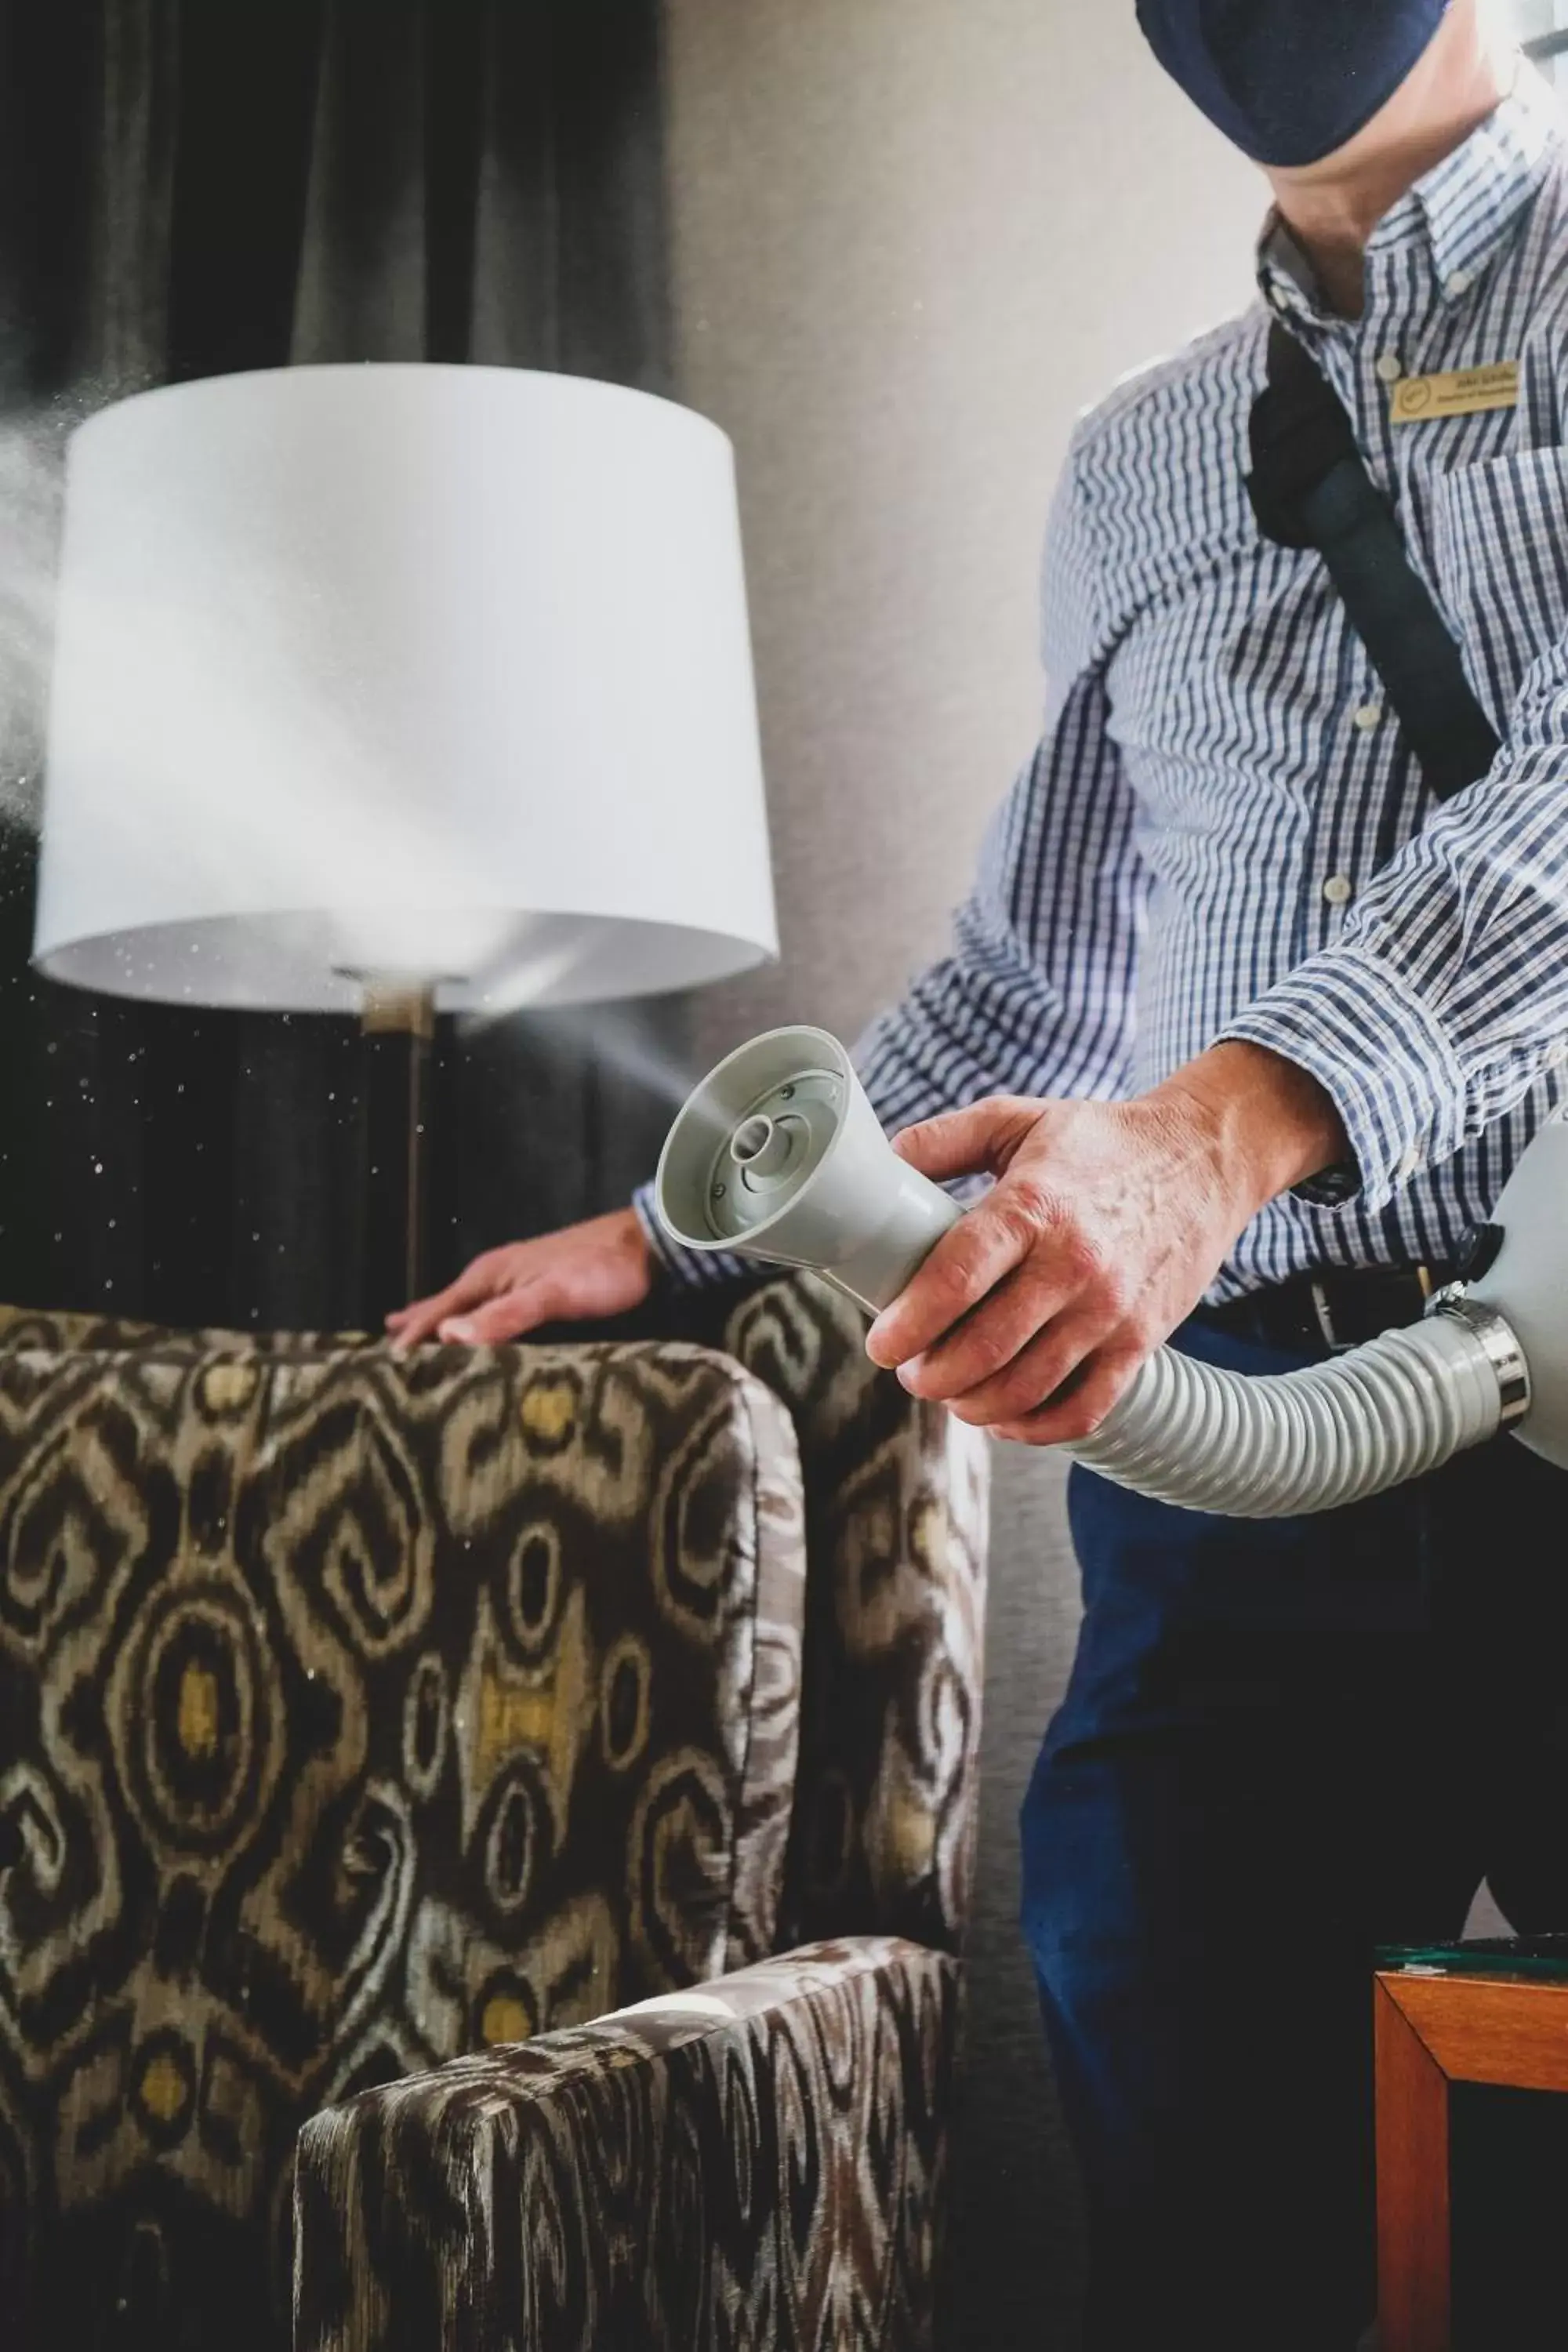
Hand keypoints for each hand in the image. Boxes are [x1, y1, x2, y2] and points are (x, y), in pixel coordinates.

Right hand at [386, 1207, 653, 1348]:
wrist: (645, 1244)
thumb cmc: (601, 1270)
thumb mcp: (552, 1295)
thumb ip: (504, 1317)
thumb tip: (448, 1337)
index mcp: (489, 1276)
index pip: (436, 1312)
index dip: (411, 1339)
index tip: (386, 1368)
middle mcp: (494, 1275)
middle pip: (443, 1304)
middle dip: (414, 1326)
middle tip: (383, 1348)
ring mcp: (514, 1279)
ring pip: (463, 1305)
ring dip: (438, 1322)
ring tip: (412, 1335)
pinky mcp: (535, 1287)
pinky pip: (487, 1309)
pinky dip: (467, 1321)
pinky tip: (474, 1328)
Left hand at [864, 1043, 1344, 1445]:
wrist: (1204, 1159)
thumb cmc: (1101, 1143)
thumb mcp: (1015, 1119)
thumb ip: (940, 1140)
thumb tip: (877, 1168)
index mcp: (1033, 1206)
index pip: (956, 1280)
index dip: (908, 1325)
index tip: (882, 1343)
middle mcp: (1074, 1264)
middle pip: (984, 1350)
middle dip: (930, 1375)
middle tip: (911, 1370)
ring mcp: (1111, 1310)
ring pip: (1026, 1389)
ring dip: (972, 1405)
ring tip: (950, 1392)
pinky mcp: (1141, 1342)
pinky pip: (1082, 1410)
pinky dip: (1033, 1427)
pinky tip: (1004, 1415)